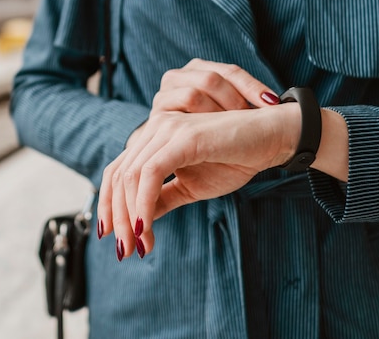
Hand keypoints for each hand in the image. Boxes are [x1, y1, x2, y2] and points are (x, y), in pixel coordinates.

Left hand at [97, 60, 293, 259]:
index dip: (108, 205)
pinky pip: (151, 173)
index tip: (113, 239)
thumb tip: (136, 224)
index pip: (117, 171)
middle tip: (125, 252)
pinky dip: (143, 204)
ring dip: (129, 217)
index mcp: (156, 138)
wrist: (270, 139)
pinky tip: (147, 229)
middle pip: (118, 175)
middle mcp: (156, 128)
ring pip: (130, 176)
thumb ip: (163, 198)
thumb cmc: (235, 159)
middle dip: (116, 218)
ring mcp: (169, 129)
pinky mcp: (184, 137)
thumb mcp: (192, 186)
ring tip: (138, 246)